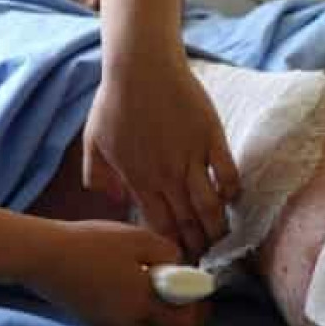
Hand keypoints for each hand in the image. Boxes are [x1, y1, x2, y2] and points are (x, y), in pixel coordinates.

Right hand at [29, 220, 210, 325]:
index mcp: (143, 304)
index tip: (202, 295)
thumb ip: (169, 253)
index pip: (186, 325)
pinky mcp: (97, 322)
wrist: (43, 255)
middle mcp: (130, 323)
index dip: (201, 311)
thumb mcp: (139, 238)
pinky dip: (144, 316)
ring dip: (164, 320)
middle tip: (188, 299)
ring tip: (161, 291)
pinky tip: (136, 290)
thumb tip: (182, 266)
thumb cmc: (92, 243)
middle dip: (186, 321)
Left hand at [83, 58, 239, 259]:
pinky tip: (231, 197)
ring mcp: (191, 157)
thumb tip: (117, 200)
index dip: (172, 248)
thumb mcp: (92, 142)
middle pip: (187, 223)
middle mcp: (167, 176)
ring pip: (210, 206)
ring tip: (223, 238)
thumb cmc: (115, 102)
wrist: (140, 66)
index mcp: (139, 181)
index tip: (179, 259)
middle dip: (198, 246)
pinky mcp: (211, 137)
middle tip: (205, 257)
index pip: (159, 227)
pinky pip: (227, 172)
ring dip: (218, 227)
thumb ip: (97, 177)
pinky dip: (232, 189)